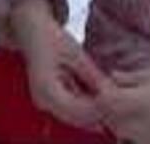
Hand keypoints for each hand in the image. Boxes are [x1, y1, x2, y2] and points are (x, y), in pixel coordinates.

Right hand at [11, 0, 108, 130]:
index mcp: (47, 90)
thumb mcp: (76, 54)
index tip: (115, 100)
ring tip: (109, 98)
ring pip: (74, 117)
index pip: (78, 110)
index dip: (99, 108)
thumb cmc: (51, 37)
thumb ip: (92, 76)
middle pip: (76, 118)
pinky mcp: (48, 100)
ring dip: (92, 111)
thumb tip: (111, 92)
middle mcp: (43, 102)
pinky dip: (84, 106)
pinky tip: (97, 96)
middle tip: (117, 102)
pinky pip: (69, 110)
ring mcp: (44, 102)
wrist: (32, 30)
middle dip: (97, 113)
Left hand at [98, 56, 149, 143]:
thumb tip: (113, 77)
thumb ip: (137, 77)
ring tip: (126, 98)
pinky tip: (142, 111)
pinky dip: (136, 127)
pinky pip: (143, 137)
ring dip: (120, 118)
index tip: (99, 79)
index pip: (109, 102)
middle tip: (109, 87)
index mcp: (148, 102)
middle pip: (113, 121)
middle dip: (108, 107)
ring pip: (126, 133)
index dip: (101, 91)